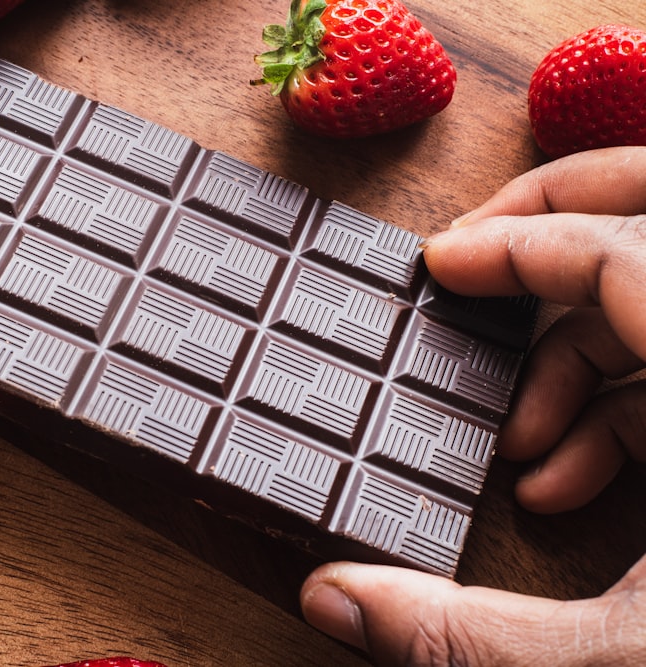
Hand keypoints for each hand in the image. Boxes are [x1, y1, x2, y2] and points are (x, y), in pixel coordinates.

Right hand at [300, 146, 645, 665]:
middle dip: (558, 224)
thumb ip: (464, 635)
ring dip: (574, 356)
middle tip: (477, 260)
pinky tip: (563, 484)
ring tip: (520, 449)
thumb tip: (331, 598)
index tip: (438, 267)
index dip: (517, 247)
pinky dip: (615, 410)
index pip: (626, 254)